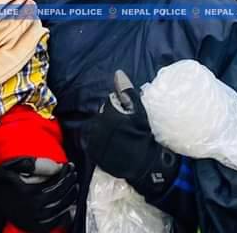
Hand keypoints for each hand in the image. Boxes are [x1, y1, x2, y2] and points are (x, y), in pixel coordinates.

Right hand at [0, 157, 78, 232]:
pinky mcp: (33, 225)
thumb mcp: (17, 165)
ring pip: (59, 209)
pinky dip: (63, 215)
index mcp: (30, 192)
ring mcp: (33, 218)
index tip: (70, 167)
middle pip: (60, 196)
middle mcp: (32, 207)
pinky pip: (53, 222)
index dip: (66, 174)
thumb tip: (57, 166)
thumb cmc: (5, 178)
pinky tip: (68, 207)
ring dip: (70, 198)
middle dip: (70, 184)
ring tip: (73, 187)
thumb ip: (37, 164)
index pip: (56, 183)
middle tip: (73, 175)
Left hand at [85, 70, 179, 198]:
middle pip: (101, 117)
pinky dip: (100, 143)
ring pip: (96, 129)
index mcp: (107, 113)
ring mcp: (94, 140)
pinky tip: (111, 146)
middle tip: (122, 128)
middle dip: (110, 119)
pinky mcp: (93, 153)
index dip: (118, 109)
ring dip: (104, 131)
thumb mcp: (138, 111)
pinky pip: (93, 144)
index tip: (127, 117)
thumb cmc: (143, 134)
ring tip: (117, 138)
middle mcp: (97, 125)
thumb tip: (118, 73)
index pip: (109, 104)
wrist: (143, 163)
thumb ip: (127, 92)